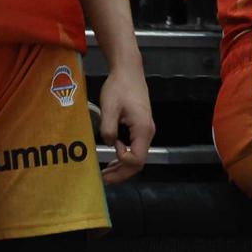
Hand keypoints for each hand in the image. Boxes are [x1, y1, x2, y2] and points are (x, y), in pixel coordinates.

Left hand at [95, 64, 153, 184]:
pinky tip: (112, 159)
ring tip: (105, 174)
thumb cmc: (119, 87)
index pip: (138, 159)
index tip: (112, 149)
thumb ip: (109, 129)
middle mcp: (148, 132)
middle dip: (121, 174)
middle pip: (139, 162)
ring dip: (122, 168)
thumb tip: (111, 144)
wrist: (128, 71)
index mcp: (143, 129)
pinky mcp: (140, 127)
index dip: (123, 161)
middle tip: (103, 180)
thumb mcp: (109, 108)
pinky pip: (135, 148)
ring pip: (137, 157)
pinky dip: (124, 158)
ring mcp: (146, 130)